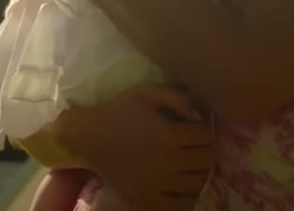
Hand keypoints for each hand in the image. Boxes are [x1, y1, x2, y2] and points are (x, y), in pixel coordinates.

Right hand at [53, 85, 212, 209]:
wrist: (86, 137)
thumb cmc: (117, 111)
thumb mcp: (146, 93)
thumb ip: (177, 98)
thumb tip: (198, 115)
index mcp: (169, 135)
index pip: (206, 136)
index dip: (203, 130)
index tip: (194, 129)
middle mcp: (168, 162)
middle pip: (206, 160)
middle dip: (204, 150)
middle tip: (194, 147)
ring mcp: (158, 184)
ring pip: (198, 184)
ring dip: (197, 172)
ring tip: (188, 165)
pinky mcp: (147, 200)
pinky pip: (181, 204)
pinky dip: (186, 195)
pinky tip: (179, 184)